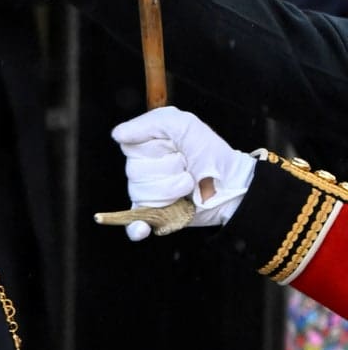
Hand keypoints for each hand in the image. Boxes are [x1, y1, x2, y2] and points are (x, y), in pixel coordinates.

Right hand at [101, 107, 256, 240]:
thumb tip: (118, 134)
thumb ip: (152, 122)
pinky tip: (143, 228)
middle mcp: (142, 171)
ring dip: (171, 190)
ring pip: (141, 195)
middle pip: (135, 173)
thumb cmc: (210, 153)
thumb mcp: (184, 125)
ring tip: (188, 185)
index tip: (174, 146)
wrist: (230, 183)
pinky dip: (136, 228)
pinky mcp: (154, 217)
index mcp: (146, 148)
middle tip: (186, 166)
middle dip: (167, 169)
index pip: (131, 148)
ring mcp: (147, 195)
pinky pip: (133, 225)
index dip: (153, 149)